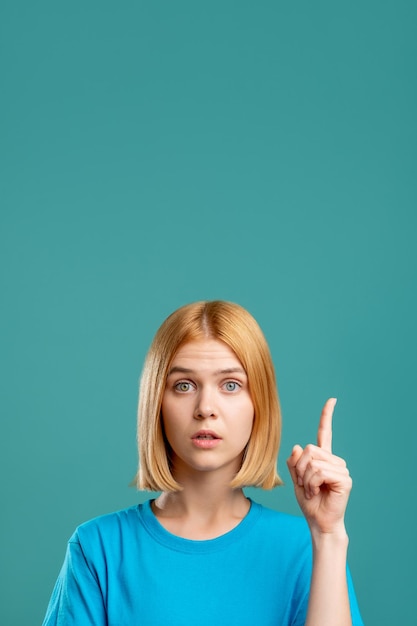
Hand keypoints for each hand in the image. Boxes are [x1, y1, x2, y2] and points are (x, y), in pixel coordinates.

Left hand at [287, 398, 351, 535]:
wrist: (318, 522)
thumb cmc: (309, 502)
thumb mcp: (296, 479)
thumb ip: (295, 463)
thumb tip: (298, 447)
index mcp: (323, 458)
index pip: (325, 432)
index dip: (327, 416)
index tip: (332, 400)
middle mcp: (334, 460)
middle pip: (309, 450)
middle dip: (300, 468)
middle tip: (305, 484)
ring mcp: (341, 469)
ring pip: (313, 462)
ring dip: (306, 479)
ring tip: (312, 490)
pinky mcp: (344, 479)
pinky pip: (319, 472)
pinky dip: (312, 484)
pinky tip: (318, 493)